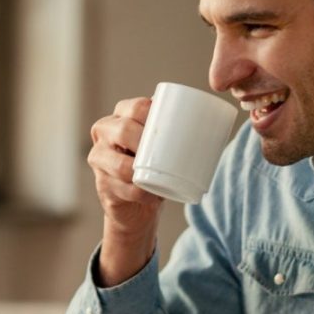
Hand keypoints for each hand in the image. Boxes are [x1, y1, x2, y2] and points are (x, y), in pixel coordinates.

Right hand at [87, 97, 163, 286]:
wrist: (136, 205)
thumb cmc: (153, 166)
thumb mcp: (161, 143)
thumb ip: (176, 127)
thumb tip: (214, 116)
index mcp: (119, 116)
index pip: (136, 108)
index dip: (153, 114)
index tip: (176, 125)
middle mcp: (103, 133)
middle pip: (123, 130)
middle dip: (145, 140)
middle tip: (169, 151)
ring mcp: (98, 159)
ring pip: (119, 163)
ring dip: (140, 170)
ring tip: (159, 174)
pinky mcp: (102, 185)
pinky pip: (122, 188)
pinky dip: (139, 193)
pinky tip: (149, 194)